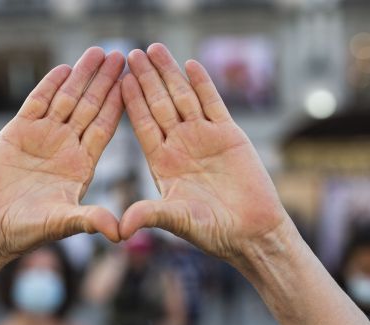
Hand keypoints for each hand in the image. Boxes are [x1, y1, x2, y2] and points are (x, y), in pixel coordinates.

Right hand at [0, 47, 124, 258]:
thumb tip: (120, 233)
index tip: (134, 82)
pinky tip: (63, 69)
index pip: (105, 128)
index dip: (118, 104)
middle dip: (105, 81)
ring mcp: (42, 137)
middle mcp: (66, 147)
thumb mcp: (63, 223)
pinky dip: (49, 86)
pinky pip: (37, 103)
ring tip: (97, 52)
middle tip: (121, 55)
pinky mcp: (17, 132)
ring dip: (81, 76)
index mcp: (82, 165)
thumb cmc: (28, 230)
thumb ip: (90, 220)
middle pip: (90, 107)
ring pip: (66, 99)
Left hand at [118, 44, 285, 259]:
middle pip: (159, 105)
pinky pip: (213, 103)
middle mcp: (180, 146)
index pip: (143, 126)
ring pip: (183, 98)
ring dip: (170, 74)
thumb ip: (150, 216)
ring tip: (155, 48)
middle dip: (145, 79)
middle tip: (131, 53)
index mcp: (163, 163)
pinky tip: (191, 64)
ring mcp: (204, 138)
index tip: (118, 80)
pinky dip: (203, 84)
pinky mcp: (229, 135)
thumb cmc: (213, 232)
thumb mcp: (177, 221)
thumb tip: (120, 229)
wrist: (251, 231)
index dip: (131, 102)